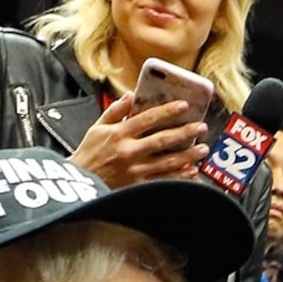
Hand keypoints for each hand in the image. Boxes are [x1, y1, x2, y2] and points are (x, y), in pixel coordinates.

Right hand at [70, 92, 207, 186]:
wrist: (79, 184)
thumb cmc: (88, 155)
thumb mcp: (96, 128)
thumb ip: (114, 111)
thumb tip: (130, 95)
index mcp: (119, 134)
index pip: (148, 119)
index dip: (167, 111)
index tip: (183, 105)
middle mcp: (129, 151)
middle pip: (163, 140)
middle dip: (185, 133)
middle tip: (201, 127)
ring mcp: (135, 170)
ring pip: (167, 162)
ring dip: (188, 155)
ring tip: (203, 149)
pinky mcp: (138, 186)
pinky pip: (163, 180)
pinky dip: (179, 176)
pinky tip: (192, 171)